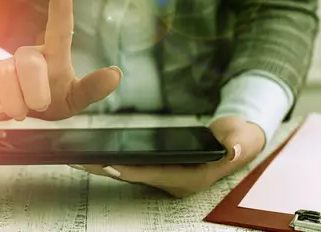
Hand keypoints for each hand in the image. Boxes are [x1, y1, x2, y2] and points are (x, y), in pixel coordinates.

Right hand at [0, 0, 122, 120]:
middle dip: (35, 91)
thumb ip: (92, 88)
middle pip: (30, 63)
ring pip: (5, 76)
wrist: (14, 110)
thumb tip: (117, 73)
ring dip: (14, 102)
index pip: (59, 32)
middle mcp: (30, 53)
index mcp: (54, 55)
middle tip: (39, 106)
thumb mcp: (73, 99)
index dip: (60, 12)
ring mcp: (5, 61)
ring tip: (19, 109)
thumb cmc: (51, 100)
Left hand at [75, 116, 266, 196]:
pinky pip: (135, 166)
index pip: (154, 175)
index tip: (106, 164)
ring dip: (106, 165)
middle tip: (79, 160)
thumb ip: (238, 144)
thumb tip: (232, 149)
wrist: (237, 141)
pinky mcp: (162, 167)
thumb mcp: (241, 139)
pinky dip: (117, 160)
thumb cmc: (238, 139)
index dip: (130, 170)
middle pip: (135, 176)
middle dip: (107, 168)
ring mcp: (168, 176)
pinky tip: (97, 151)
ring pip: (131, 172)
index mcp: (191, 178)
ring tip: (79, 156)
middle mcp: (175, 182)